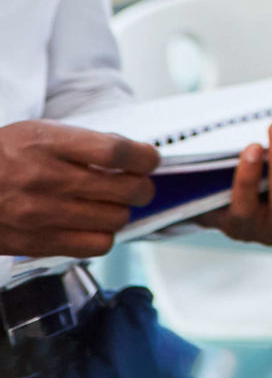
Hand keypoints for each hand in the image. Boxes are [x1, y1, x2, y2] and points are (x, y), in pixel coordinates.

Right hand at [0, 120, 157, 259]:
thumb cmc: (2, 157)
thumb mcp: (38, 132)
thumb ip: (85, 142)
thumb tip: (132, 156)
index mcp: (47, 145)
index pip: (115, 151)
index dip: (144, 157)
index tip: (150, 160)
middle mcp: (45, 180)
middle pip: (123, 188)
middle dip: (142, 187)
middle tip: (138, 184)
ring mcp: (40, 215)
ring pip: (115, 219)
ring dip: (123, 211)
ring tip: (113, 204)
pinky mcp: (36, 243)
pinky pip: (95, 245)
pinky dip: (105, 235)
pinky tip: (95, 224)